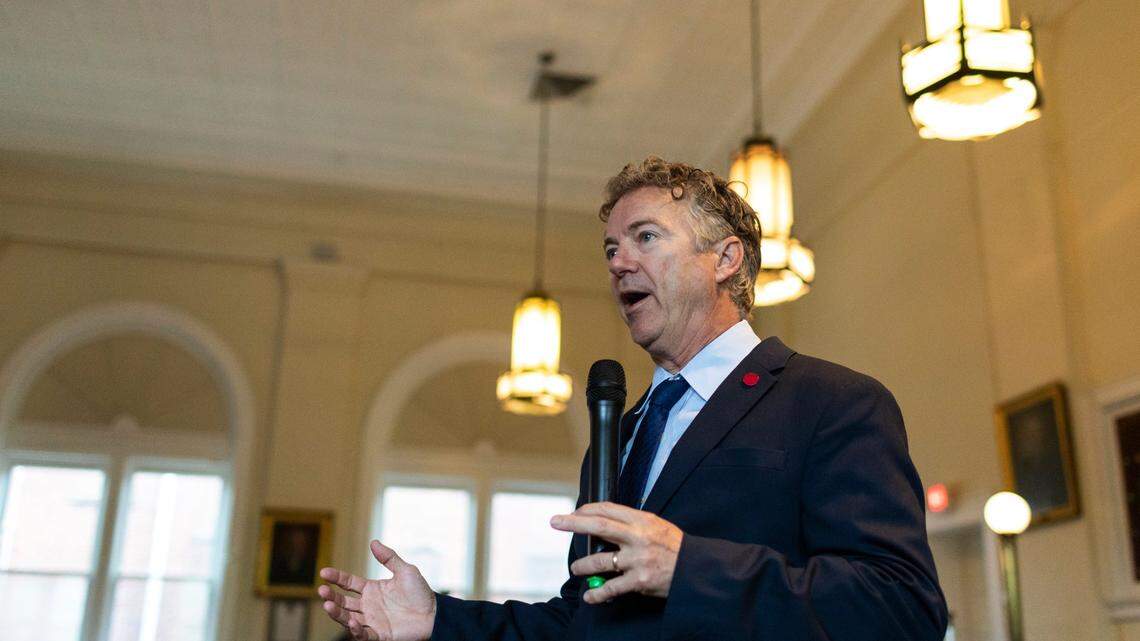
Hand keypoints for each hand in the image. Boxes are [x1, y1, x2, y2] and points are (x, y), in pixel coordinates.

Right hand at [318, 540, 435, 640]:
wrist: (434, 614)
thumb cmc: (420, 593)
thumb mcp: (405, 571)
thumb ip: (389, 558)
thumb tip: (373, 542)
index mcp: (371, 589)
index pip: (348, 583)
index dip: (336, 578)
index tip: (323, 572)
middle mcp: (368, 606)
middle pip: (343, 601)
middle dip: (331, 596)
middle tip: (321, 591)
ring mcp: (372, 621)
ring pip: (347, 618)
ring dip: (336, 613)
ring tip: (328, 605)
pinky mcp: (379, 635)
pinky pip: (363, 634)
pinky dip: (355, 630)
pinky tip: (352, 622)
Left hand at [550, 502, 683, 603]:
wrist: (696, 569)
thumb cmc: (675, 547)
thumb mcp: (657, 526)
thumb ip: (633, 524)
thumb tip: (606, 523)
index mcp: (642, 520)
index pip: (608, 509)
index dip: (587, 510)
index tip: (574, 513)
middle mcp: (638, 537)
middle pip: (599, 525)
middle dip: (573, 523)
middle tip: (556, 522)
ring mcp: (638, 560)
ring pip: (600, 561)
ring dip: (583, 565)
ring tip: (576, 569)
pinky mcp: (640, 580)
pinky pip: (612, 588)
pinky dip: (598, 593)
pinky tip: (590, 596)